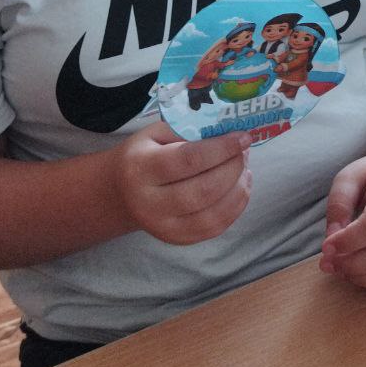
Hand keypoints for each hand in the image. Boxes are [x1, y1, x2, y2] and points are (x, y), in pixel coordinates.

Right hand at [111, 121, 251, 244]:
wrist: (121, 192)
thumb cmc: (145, 154)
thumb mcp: (157, 132)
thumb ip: (188, 128)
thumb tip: (229, 128)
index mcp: (140, 168)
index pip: (188, 160)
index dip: (222, 148)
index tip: (243, 137)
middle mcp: (148, 202)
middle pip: (204, 190)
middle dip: (233, 168)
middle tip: (244, 151)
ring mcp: (162, 226)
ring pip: (212, 214)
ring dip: (238, 188)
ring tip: (243, 167)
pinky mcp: (177, 239)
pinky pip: (214, 227)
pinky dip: (235, 206)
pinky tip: (240, 186)